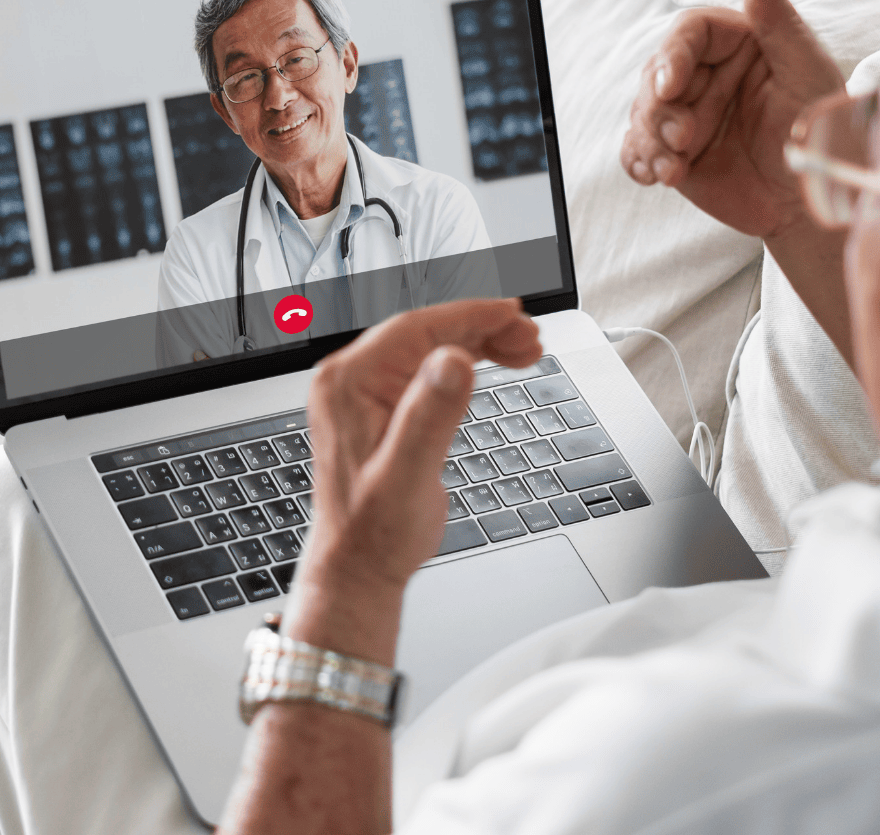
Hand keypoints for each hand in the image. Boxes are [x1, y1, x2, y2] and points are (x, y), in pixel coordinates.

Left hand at [288, 300, 542, 664]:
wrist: (358, 566)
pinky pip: (425, 370)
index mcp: (348, 383)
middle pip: (425, 333)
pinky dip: (463, 364)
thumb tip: (453, 361)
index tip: (513, 313)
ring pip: (428, 348)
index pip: (415, 328)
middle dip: (482, 329)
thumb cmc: (375, 532)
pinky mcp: (380, 407)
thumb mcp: (408, 476)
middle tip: (531, 338)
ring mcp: (363, 393)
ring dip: (477, 344)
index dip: (469, 316)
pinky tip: (493, 364)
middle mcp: (350, 380)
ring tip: (526, 350)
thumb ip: (429, 417)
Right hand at [619, 0, 843, 240]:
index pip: (689, 32)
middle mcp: (707, 76)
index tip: (670, 85)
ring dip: (650, 139)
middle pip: (656, 74)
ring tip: (674, 168)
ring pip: (642, 113)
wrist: (813, 200)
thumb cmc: (821, 131)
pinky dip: (639, 160)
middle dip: (659, 109)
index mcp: (737, 46)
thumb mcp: (807, 72)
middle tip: (682, 138)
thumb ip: (779, 20)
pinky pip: (637, 149)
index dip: (672, 54)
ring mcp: (687, 115)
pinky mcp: (674, 152)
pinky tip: (656, 175)